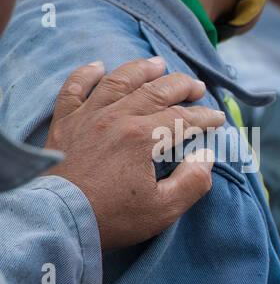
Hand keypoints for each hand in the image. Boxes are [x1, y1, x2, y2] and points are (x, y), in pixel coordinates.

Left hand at [44, 57, 227, 249]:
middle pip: (155, 91)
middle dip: (181, 85)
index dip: (205, 117)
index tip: (218, 119)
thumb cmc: (111, 218)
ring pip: (118, 81)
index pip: (183, 119)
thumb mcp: (164, 209)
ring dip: (142, 69)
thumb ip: (192, 182)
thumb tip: (206, 157)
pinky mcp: (64, 122)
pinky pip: (74, 88)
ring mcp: (88, 117)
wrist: (57, 220)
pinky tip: (99, 66)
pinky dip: (86, 74)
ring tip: (158, 64)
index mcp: (142, 138)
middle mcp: (116, 118)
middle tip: (198, 86)